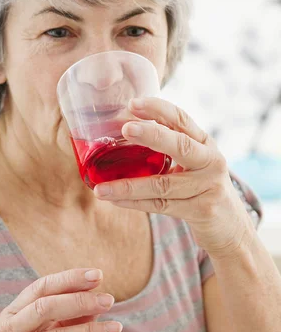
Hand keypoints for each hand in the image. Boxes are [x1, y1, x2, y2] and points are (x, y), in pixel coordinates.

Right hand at [0, 268, 121, 331]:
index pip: (41, 287)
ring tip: (116, 328)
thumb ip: (63, 318)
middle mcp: (7, 330)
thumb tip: (97, 304)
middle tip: (109, 300)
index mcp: (12, 313)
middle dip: (80, 301)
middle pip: (45, 308)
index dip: (70, 279)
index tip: (98, 275)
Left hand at [94, 97, 255, 257]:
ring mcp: (208, 187)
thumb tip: (122, 130)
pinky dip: (134, 202)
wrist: (231, 228)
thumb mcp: (193, 162)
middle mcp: (210, 161)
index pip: (181, 119)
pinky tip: (114, 200)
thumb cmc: (202, 188)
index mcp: (204, 143)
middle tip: (124, 129)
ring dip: (127, 186)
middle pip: (180, 144)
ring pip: (162, 185)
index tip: (132, 103)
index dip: (157, 109)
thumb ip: (170, 147)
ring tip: (100, 187)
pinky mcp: (201, 210)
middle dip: (151, 134)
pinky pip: (160, 206)